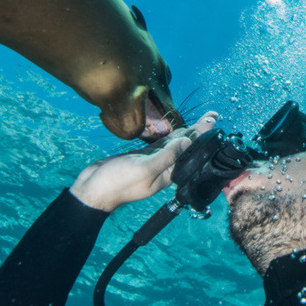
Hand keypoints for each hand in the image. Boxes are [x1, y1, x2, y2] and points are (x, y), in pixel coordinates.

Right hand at [70, 111, 218, 211]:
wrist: (92, 189)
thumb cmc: (117, 183)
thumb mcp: (144, 169)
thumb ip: (166, 156)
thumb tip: (187, 142)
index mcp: (167, 174)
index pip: (189, 151)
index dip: (201, 135)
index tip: (213, 122)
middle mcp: (163, 168)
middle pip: (185, 146)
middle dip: (198, 131)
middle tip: (213, 116)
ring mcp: (152, 162)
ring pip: (173, 144)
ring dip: (187, 131)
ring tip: (202, 121)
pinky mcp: (141, 157)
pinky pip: (159, 144)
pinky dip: (169, 136)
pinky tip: (178, 130)